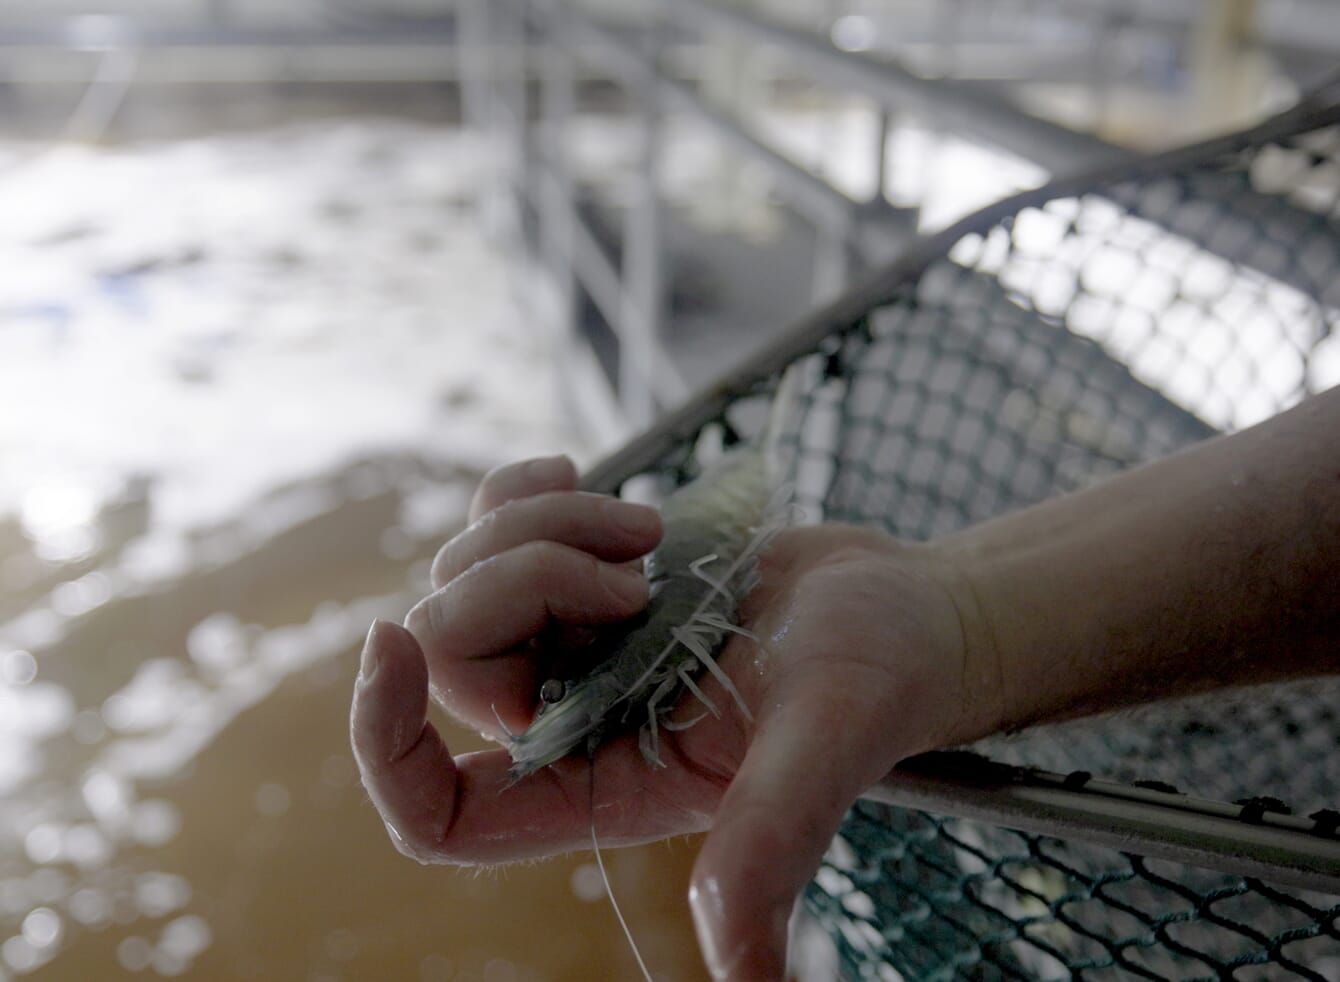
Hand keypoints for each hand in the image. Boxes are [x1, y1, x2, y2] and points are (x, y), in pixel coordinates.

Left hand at [350, 455, 997, 980]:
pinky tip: (574, 475)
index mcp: (602, 791)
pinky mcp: (589, 576)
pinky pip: (497, 524)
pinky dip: (522, 490)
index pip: (442, 811)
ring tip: (645, 531)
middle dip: (521, 582)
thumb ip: (771, 845)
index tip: (389, 640)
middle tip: (635, 568)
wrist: (905, 606)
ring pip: (467, 577)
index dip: (385, 744)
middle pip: (451, 656)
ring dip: (539, 529)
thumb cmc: (880, 681)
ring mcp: (575, 646)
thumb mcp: (823, 750)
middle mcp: (573, 725)